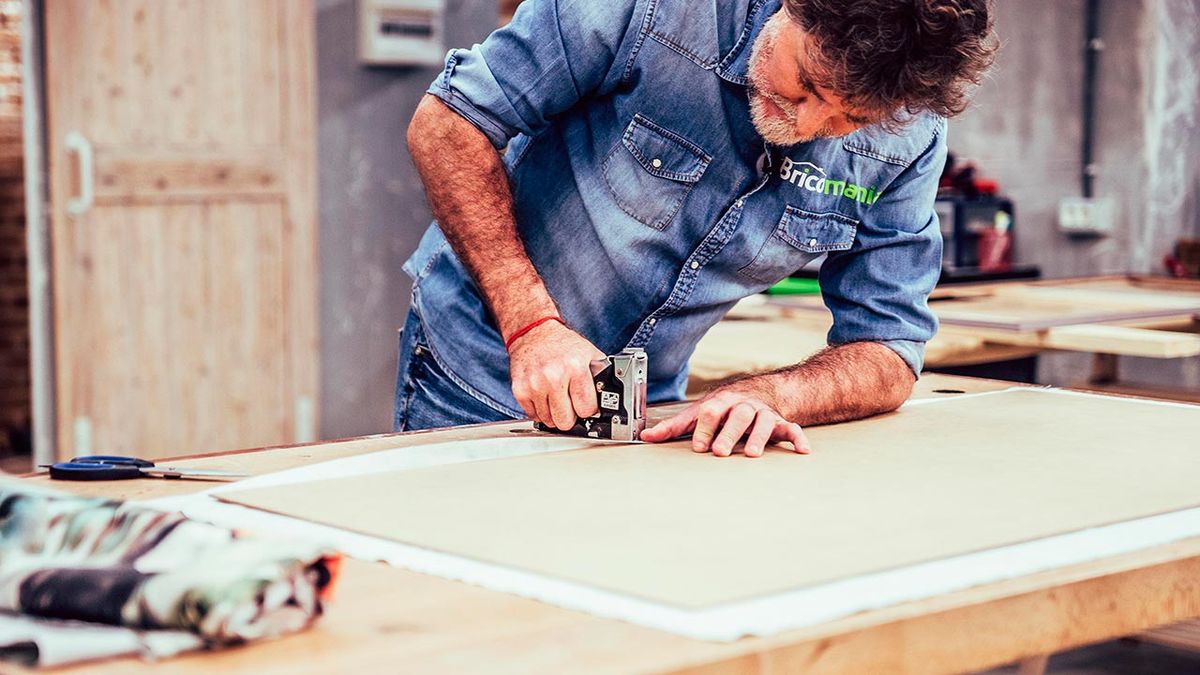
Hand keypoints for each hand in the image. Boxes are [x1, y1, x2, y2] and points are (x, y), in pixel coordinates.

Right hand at [508, 320, 606, 429]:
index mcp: (575, 367)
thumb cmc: (563, 344)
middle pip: (566, 421)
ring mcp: (535, 384)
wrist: (534, 332)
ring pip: (549, 421)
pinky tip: (544, 395)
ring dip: (554, 413)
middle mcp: (554, 376)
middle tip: (570, 403)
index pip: (586, 409)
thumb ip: (601, 377)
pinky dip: (540, 410)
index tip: (585, 404)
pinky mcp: (520, 390)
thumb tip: (614, 399)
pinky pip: (533, 415)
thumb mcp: (590, 354)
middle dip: (570, 415)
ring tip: (556, 395)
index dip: (588, 409)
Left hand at [640, 384, 811, 457]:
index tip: (699, 447)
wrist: (758, 393)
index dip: (705, 428)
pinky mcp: (780, 424)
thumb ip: (674, 426)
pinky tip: (802, 450)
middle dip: (729, 433)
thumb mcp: (699, 414)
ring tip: (752, 454)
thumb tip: (645, 436)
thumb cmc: (723, 408)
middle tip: (720, 452)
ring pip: (763, 421)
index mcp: (722, 402)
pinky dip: (798, 438)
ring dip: (759, 436)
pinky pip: (792, 429)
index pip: (712, 411)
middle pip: (738, 416)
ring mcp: (763, 414)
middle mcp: (744, 406)